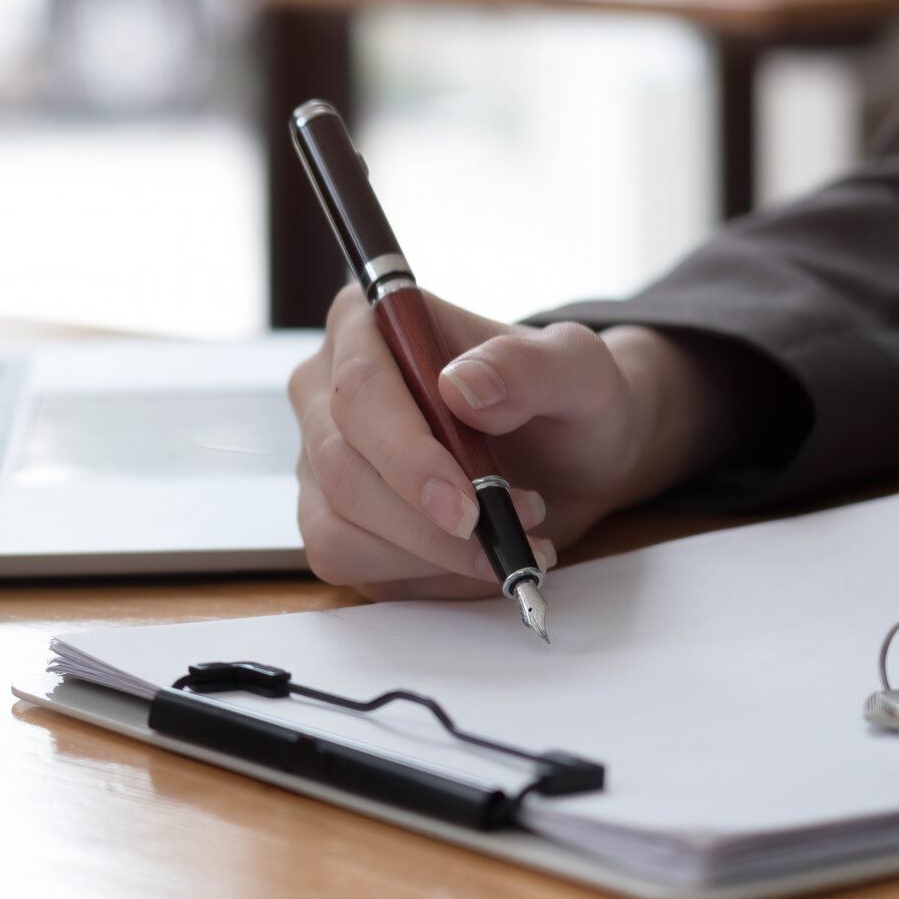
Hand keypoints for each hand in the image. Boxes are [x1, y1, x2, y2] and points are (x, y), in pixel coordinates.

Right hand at [289, 284, 716, 600]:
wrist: (573, 457)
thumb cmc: (567, 401)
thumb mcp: (578, 368)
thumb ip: (528, 366)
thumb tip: (460, 386)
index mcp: (366, 323)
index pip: (359, 390)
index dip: (405, 455)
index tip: (468, 506)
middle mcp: (325, 388)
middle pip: (339, 467)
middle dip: (426, 520)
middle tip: (514, 531)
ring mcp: (320, 458)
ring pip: (335, 527)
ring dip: (429, 554)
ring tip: (510, 536)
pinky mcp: (331, 518)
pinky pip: (347, 563)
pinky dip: (420, 575)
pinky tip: (475, 558)